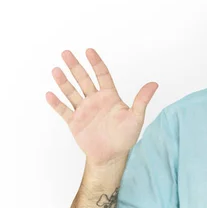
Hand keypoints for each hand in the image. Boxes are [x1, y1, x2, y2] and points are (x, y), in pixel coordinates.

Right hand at [46, 48, 158, 166]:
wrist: (112, 155)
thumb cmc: (126, 136)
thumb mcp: (136, 117)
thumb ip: (142, 100)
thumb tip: (154, 84)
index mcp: (110, 97)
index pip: (102, 75)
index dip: (96, 63)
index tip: (89, 51)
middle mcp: (95, 100)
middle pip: (84, 80)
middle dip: (75, 67)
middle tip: (66, 53)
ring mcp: (84, 110)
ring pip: (72, 92)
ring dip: (64, 82)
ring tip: (56, 70)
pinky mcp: (75, 122)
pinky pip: (64, 110)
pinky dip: (57, 103)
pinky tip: (50, 94)